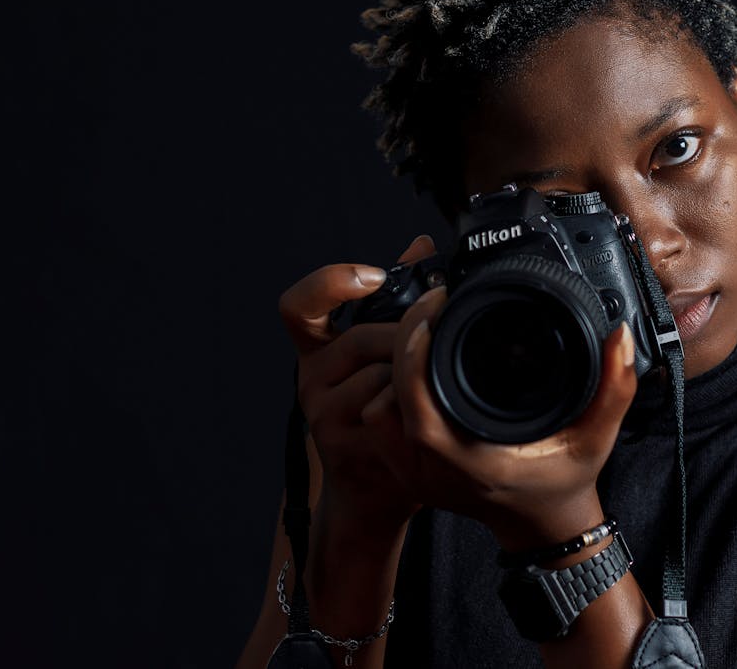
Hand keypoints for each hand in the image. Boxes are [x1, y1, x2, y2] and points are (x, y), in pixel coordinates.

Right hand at [277, 235, 438, 531]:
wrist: (377, 490)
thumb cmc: (387, 412)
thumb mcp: (386, 352)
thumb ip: (398, 300)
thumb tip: (421, 245)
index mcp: (319, 348)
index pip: (299, 305)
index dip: (330, 283)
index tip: (372, 277)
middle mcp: (312, 379)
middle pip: (361, 338)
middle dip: (407, 339)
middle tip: (437, 345)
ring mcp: (323, 416)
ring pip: (379, 375)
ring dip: (414, 375)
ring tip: (431, 387)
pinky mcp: (344, 448)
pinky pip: (390, 413)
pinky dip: (415, 408)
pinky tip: (427, 413)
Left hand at [362, 284, 639, 550]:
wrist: (541, 524)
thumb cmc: (565, 482)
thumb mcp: (596, 436)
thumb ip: (614, 387)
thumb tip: (617, 336)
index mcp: (474, 463)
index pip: (419, 409)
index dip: (414, 358)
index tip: (433, 312)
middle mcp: (435, 471)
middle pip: (390, 400)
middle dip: (403, 343)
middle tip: (431, 304)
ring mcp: (416, 473)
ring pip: (377, 409)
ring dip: (393, 366)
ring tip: (422, 327)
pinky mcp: (408, 467)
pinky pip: (381, 420)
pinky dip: (391, 387)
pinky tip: (415, 360)